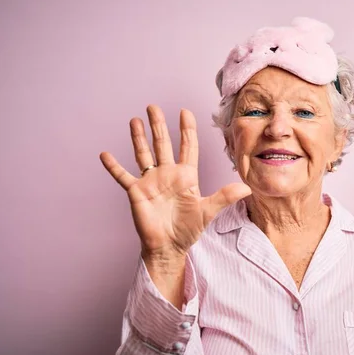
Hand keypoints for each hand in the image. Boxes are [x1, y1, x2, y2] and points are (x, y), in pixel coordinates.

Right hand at [100, 105, 250, 263]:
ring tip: (135, 120)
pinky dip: (114, 166)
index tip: (185, 111)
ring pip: (143, 154)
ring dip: (138, 138)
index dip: (186, 129)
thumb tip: (248, 189)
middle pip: (163, 144)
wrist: (169, 247)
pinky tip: (105, 154)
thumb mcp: (208, 211)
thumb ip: (224, 196)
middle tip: (154, 107)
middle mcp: (167, 174)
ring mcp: (151, 182)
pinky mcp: (136, 192)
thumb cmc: (188, 230)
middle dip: (159, 125)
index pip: (187, 147)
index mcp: (186, 176)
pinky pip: (123, 176)